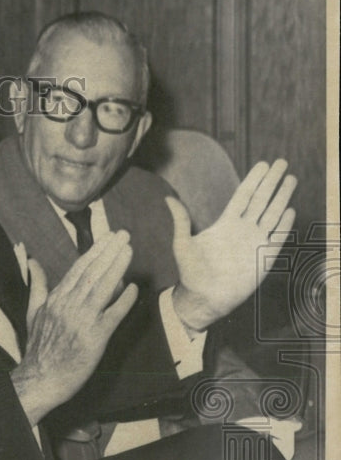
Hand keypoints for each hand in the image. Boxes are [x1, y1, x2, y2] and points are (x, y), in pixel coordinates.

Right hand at [12, 231, 137, 424]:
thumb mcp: (33, 312)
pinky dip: (124, 301)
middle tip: (124, 234)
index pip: (79, 269)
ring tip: (129, 250)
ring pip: (102, 288)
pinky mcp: (95, 338)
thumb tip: (32, 261)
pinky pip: (113, 315)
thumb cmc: (39, 347)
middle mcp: (68, 306)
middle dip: (109, 251)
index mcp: (55, 299)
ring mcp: (81, 321)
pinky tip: (133, 288)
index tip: (108, 237)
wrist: (41, 378)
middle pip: (92, 273)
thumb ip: (37, 284)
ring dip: (117, 267)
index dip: (95, 251)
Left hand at [169, 159, 296, 334]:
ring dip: (282, 197)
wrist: (203, 297)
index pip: (243, 196)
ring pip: (272, 214)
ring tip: (290, 179)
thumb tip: (168, 198)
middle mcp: (243, 230)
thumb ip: (180, 220)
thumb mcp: (182, 243)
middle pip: (261, 200)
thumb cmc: (191, 272)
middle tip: (281, 162)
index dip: (254, 180)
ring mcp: (255, 243)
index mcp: (225, 224)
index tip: (263, 164)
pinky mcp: (264, 258)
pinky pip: (277, 238)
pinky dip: (284, 225)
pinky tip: (290, 210)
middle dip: (272, 182)